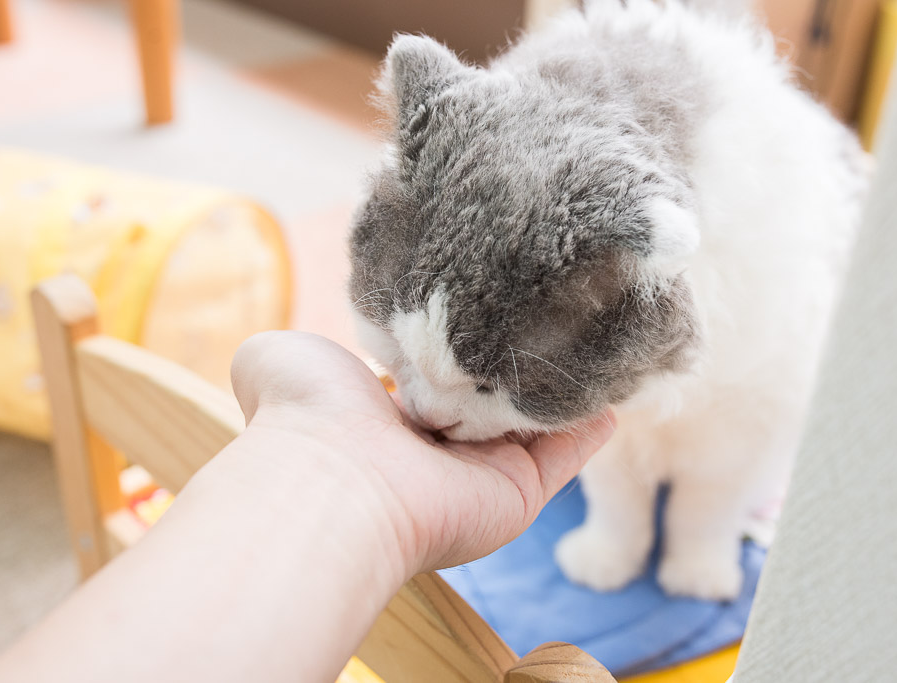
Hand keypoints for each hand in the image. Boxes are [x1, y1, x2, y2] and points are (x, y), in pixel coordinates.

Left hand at [230, 331, 613, 577]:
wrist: (333, 481)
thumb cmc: (305, 414)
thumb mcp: (280, 358)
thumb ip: (291, 349)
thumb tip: (300, 353)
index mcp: (393, 414)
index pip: (441, 372)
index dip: (464, 340)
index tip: (492, 300)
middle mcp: (442, 445)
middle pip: (495, 395)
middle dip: (520, 357)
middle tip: (555, 307)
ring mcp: (484, 469)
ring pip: (538, 419)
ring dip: (565, 382)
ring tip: (598, 330)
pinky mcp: (521, 489)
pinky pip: (570, 450)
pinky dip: (594, 420)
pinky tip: (617, 381)